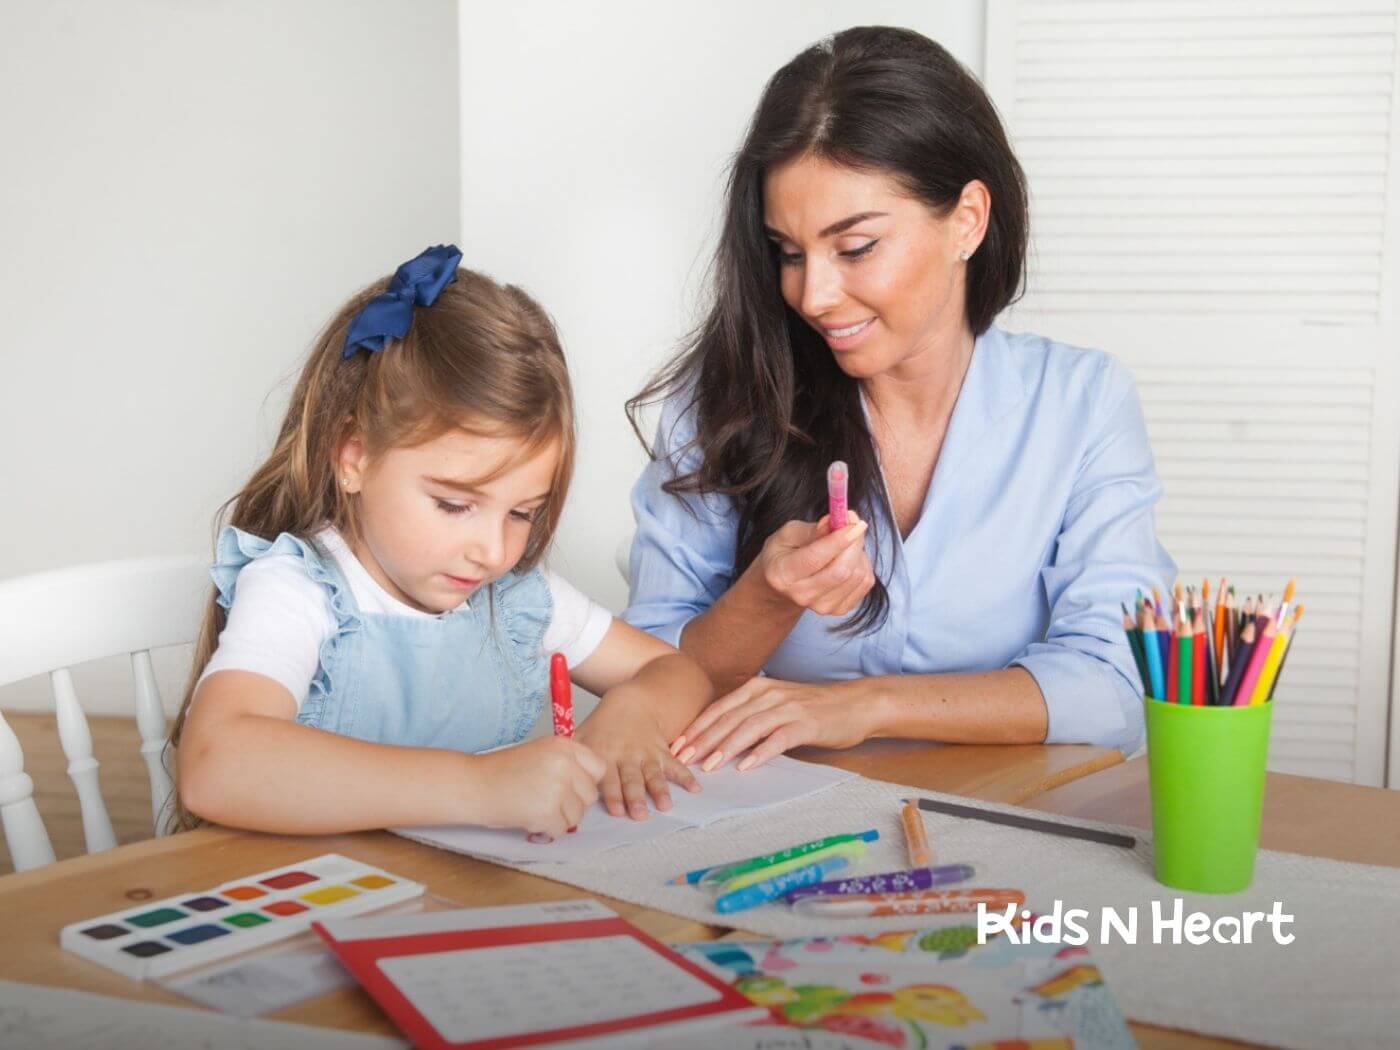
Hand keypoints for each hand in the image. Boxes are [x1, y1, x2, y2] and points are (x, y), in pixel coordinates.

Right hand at [470, 736, 604, 837]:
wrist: (472, 785)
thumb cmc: (501, 772)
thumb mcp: (540, 754)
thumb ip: (567, 765)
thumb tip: (589, 787)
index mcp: (563, 746)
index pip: (598, 768)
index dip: (587, 782)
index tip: (573, 789)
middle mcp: (565, 763)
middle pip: (590, 794)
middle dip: (573, 804)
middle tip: (549, 803)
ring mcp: (557, 787)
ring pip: (577, 815)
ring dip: (559, 819)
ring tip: (535, 809)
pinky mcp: (547, 811)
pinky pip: (561, 830)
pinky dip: (547, 831)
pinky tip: (530, 821)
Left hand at [575, 687, 699, 819]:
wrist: (630, 702)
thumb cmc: (602, 726)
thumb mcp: (581, 737)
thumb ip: (570, 759)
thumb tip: (553, 785)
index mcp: (606, 755)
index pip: (608, 778)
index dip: (613, 794)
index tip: (616, 811)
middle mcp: (627, 756)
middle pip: (631, 779)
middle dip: (635, 797)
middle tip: (639, 815)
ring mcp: (646, 755)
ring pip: (653, 775)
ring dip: (659, 791)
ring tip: (666, 806)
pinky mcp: (662, 752)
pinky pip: (675, 765)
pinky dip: (686, 776)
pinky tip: (695, 789)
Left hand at [672, 677, 872, 771]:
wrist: (855, 704)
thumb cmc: (813, 708)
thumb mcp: (776, 705)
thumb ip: (750, 716)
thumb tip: (720, 740)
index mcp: (757, 688)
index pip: (719, 708)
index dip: (697, 727)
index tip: (677, 746)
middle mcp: (769, 694)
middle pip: (729, 718)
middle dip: (703, 740)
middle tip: (683, 759)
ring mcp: (787, 708)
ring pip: (749, 727)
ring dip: (726, 747)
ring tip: (709, 766)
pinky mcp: (806, 724)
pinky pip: (778, 739)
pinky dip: (760, 752)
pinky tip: (746, 766)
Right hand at [757, 512, 873, 616]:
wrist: (784, 585)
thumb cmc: (785, 554)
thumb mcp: (788, 534)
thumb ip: (812, 529)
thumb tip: (835, 522)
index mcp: (783, 575)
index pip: (815, 559)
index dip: (838, 540)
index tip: (854, 522)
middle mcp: (802, 595)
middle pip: (841, 570)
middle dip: (854, 542)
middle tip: (854, 523)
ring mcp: (823, 606)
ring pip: (858, 575)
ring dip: (858, 552)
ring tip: (845, 544)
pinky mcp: (841, 609)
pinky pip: (866, 583)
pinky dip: (863, 565)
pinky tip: (850, 559)